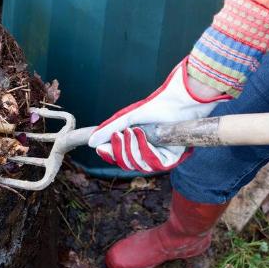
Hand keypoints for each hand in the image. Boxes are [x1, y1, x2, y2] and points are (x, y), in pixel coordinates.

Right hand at [88, 58, 230, 171]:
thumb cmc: (155, 107)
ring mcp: (159, 156)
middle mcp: (148, 153)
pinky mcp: (171, 159)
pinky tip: (142, 135)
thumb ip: (109, 130)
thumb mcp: (127, 118)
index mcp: (137, 144)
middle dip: (120, 150)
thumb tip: (91, 142)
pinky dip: (145, 149)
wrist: (177, 102)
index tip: (100, 148)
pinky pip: (154, 163)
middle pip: (127, 164)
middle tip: (119, 135)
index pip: (120, 157)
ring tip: (132, 131)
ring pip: (139, 165)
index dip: (110, 154)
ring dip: (132, 148)